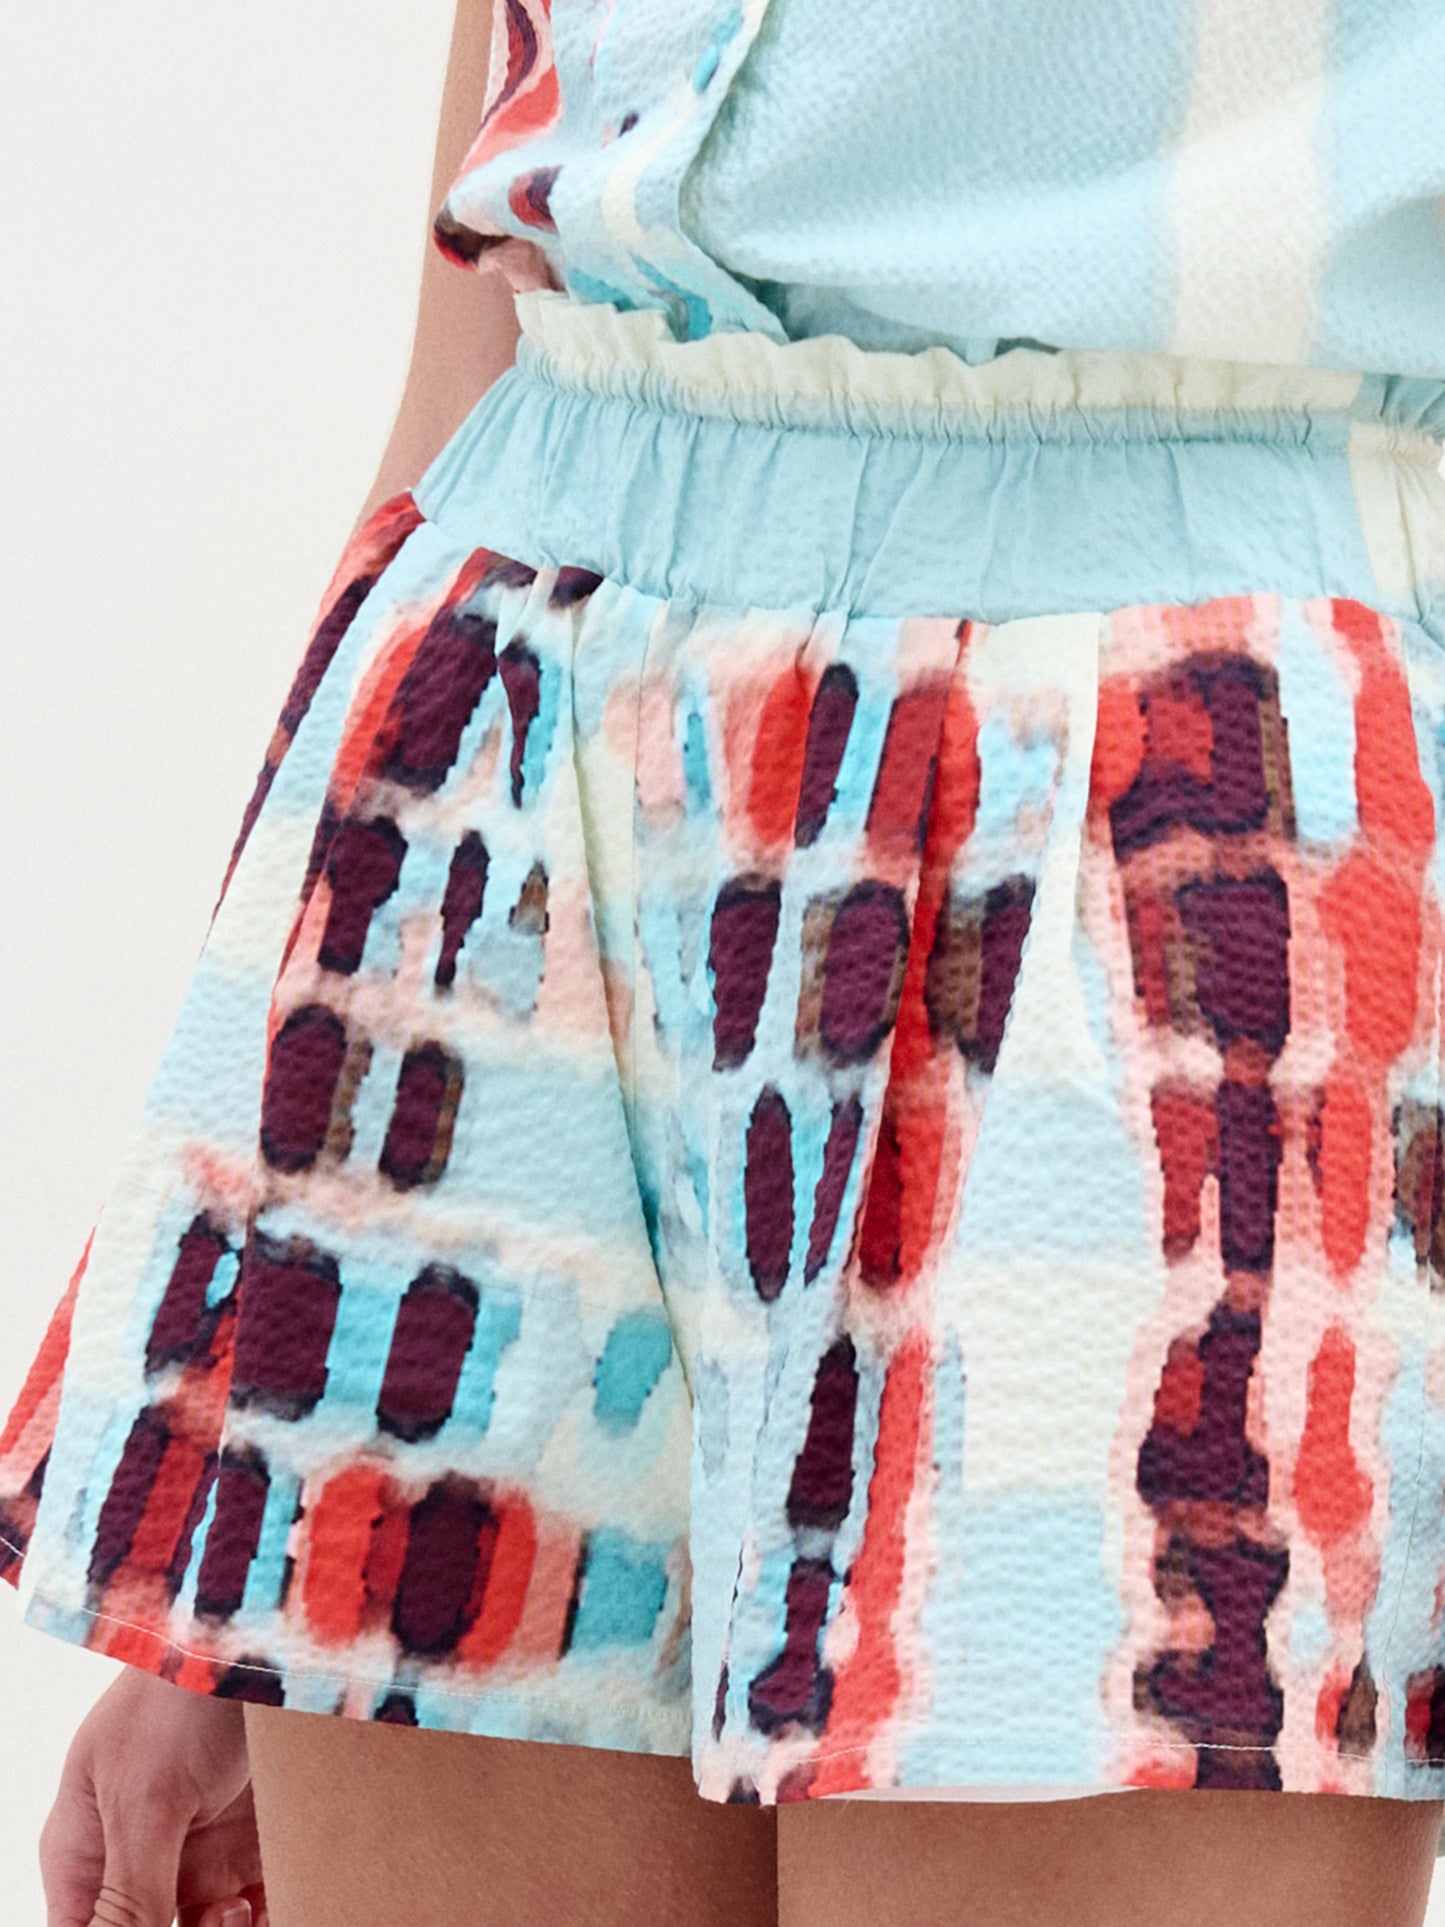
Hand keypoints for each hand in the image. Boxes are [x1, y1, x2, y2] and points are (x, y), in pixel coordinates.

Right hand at [40, 1668, 267, 1926]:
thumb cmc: (181, 1693)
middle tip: (220, 1919)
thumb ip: (128, 1893)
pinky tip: (290, 1907)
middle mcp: (140, 1857)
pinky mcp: (259, 1836)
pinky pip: (266, 1902)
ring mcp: (202, 1848)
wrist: (270, 1624)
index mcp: (86, 1850)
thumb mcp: (144, 1798)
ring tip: (245, 1914)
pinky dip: (280, 1912)